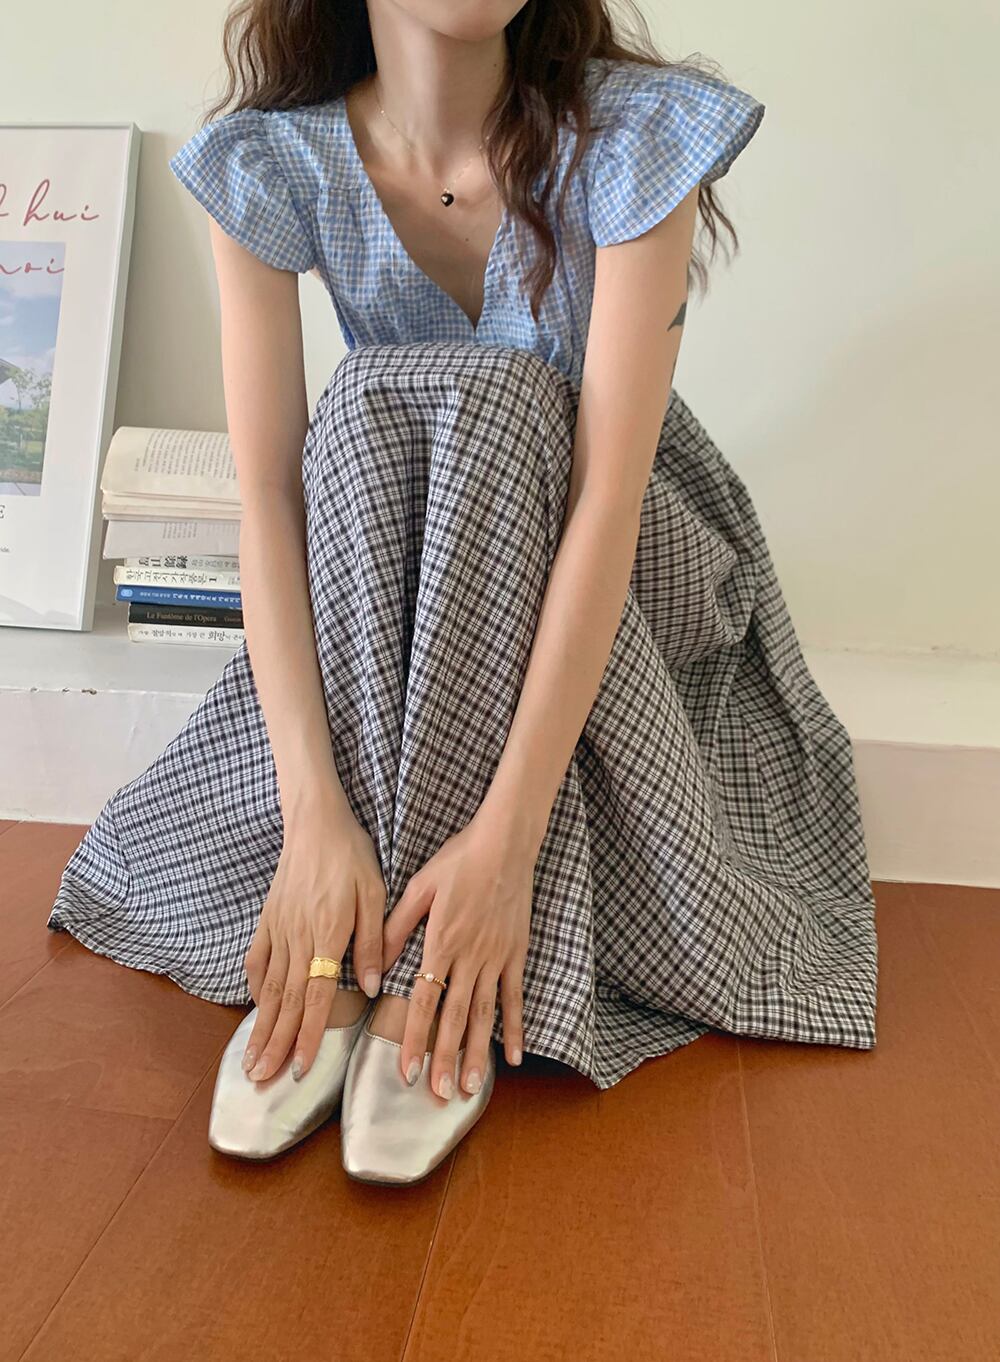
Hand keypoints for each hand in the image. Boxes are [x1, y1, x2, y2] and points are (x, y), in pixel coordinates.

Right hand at [241, 800, 385, 1082]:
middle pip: (284, 1001)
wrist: (315, 822)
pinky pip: (258, 959)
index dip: (306, 1034)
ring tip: (251, 1059)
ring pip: (269, 987)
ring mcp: (278, 929)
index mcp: (326, 935)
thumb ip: (373, 942)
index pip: (315, 996)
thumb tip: (370, 987)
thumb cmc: (351, 857)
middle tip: (261, 1080)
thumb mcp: (374, 894)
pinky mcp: (269, 918)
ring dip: (260, 1026)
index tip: (298, 1067)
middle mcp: (297, 938)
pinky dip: (255, 987)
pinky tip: (257, 1007)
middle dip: (273, 1044)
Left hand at [381, 809, 534, 1098]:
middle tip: (438, 1095)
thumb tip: (375, 964)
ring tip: (471, 1088)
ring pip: (484, 1014)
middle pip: (454, 1017)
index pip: (423, 1001)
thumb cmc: (458, 860)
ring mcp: (495, 957)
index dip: (414, 1039)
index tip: (406, 1071)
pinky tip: (512, 1057)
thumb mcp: (418, 887)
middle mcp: (469, 957)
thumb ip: (396, 927)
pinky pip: (515, 997)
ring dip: (477, 1053)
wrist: (504, 843)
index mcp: (440, 942)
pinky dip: (515, 1028)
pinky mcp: (515, 954)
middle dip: (444, 1060)